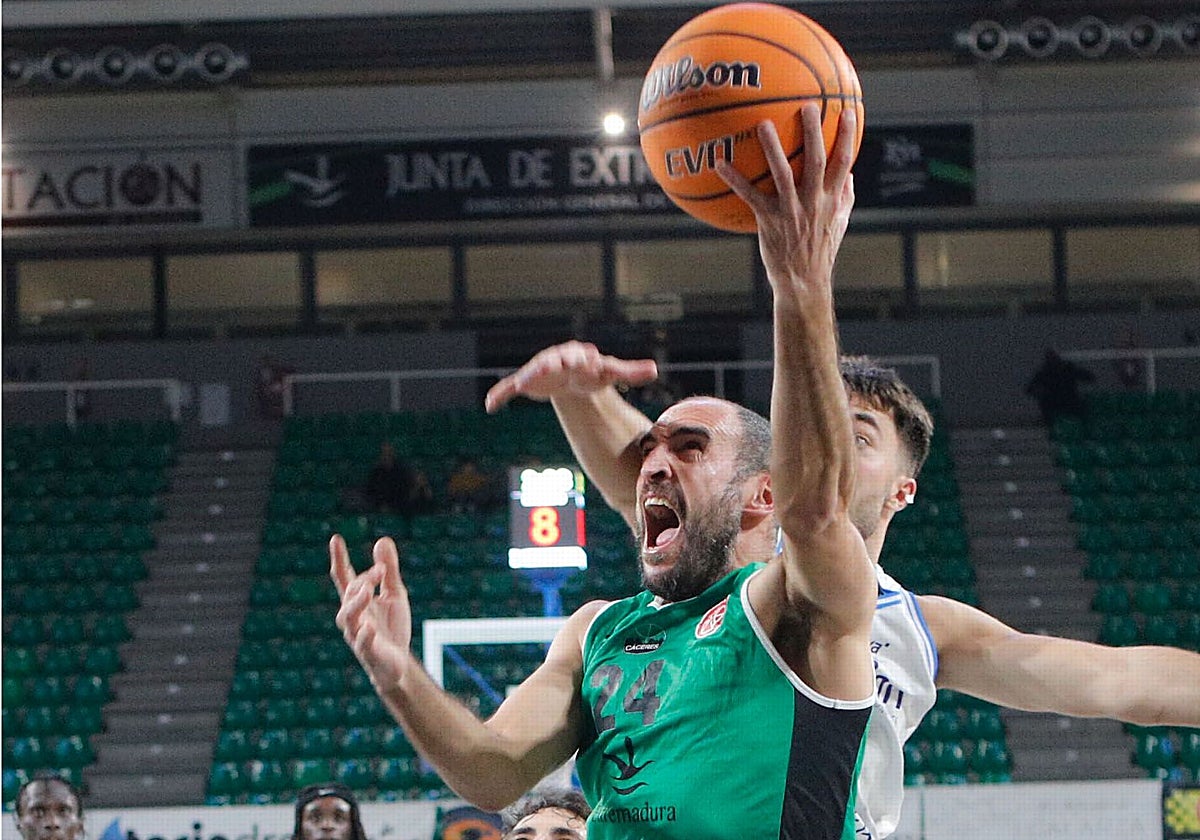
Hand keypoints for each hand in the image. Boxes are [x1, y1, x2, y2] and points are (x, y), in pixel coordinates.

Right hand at [331, 535, 414, 691]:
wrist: (397, 664)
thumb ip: (388, 570)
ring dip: (355, 603)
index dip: (339, 558)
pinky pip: (362, 643)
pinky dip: (364, 635)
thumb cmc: (391, 628)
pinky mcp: (369, 652)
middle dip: (362, 580)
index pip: (344, 577)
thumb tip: (382, 540)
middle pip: (348, 594)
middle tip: (380, 571)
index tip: (336, 538)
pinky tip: (370, 627)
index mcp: (359, 601)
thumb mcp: (395, 593)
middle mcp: (354, 616)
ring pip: (346, 617)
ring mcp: (358, 634)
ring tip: (368, 592)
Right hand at [484, 340, 657, 412]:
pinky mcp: (525, 384)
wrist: (572, 374)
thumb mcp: (611, 372)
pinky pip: (509, 388)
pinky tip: (490, 406)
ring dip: (525, 377)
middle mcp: (555, 360)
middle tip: (546, 368)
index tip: (583, 360)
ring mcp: (538, 371)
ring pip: (530, 372)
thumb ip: (630, 372)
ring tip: (521, 384)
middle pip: (551, 360)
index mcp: (576, 356)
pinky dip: (500, 394)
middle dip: (549, 363)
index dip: (579, 359)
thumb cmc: (594, 372)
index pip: (578, 356)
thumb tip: (655, 369)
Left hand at [715, 104, 855, 299]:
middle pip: (815, 160)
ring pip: (782, 174)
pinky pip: (750, 195)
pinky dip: (735, 179)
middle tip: (808, 105)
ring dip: (772, 148)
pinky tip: (720, 163)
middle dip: (813, 131)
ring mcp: (791, 210)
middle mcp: (813, 201)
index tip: (846, 110)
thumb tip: (850, 173)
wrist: (803, 280)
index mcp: (831, 199)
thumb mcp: (839, 223)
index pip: (843, 162)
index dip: (846, 135)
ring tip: (763, 124)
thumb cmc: (820, 250)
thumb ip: (845, 197)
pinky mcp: (769, 220)